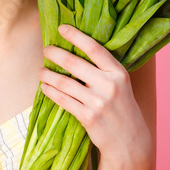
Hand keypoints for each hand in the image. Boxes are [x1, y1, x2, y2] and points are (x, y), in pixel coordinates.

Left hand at [38, 24, 152, 163]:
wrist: (129, 141)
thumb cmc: (121, 108)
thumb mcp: (120, 84)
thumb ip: (103, 70)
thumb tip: (75, 50)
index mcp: (118, 73)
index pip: (94, 48)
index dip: (76, 36)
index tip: (62, 28)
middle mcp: (109, 85)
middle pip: (74, 63)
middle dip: (55, 54)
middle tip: (45, 50)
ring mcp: (98, 102)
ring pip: (64, 82)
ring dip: (47, 75)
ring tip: (40, 71)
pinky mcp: (87, 117)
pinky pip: (62, 100)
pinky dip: (50, 92)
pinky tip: (45, 87)